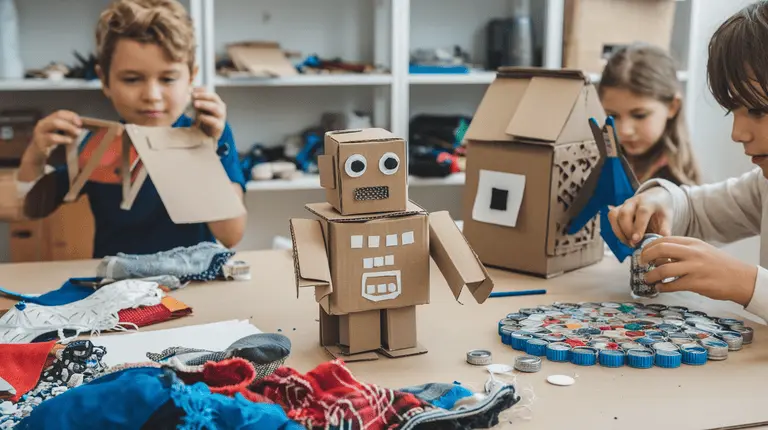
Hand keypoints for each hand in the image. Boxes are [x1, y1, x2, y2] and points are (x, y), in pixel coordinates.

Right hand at [31, 110, 81, 160]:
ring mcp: (40, 132)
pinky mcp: (40, 142)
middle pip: (58, 116)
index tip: (80, 123)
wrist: (36, 154)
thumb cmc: (49, 143)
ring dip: (69, 127)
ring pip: (55, 123)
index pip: (60, 113)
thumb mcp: (57, 133)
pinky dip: (63, 138)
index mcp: (48, 120)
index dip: (72, 116)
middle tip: (79, 129)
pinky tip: (69, 141)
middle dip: (71, 121)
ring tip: (76, 134)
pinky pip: (53, 138)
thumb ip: (67, 128)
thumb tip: (80, 126)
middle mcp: (43, 123)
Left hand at [191, 87, 225, 140]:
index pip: (210, 92)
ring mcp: (221, 117)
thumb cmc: (203, 119)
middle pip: (214, 98)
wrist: (207, 135)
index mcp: (216, 102)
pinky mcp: (220, 126)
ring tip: (195, 104)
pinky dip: (207, 118)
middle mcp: (220, 108)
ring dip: (205, 105)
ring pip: (216, 108)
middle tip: (193, 95)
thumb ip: (196, 100)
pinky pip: (215, 122)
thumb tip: (188, 90)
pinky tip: (199, 116)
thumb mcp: (199, 108)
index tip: (192, 89)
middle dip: (203, 96)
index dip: (202, 90)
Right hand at [608, 187, 673, 246]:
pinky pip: (612, 219)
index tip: (636, 240)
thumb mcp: (667, 218)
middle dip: (626, 232)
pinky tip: (625, 238)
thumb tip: (659, 243)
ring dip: (619, 232)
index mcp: (648, 201)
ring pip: (614, 216)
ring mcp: (623, 204)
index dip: (638, 227)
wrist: (654, 198)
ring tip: (629, 243)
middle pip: (624, 214)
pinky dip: (616, 231)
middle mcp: (633, 201)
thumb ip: (664, 230)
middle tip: (633, 244)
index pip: (642, 212)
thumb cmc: (660, 209)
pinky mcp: (617, 209)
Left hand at [641, 236, 756, 306]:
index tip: (642, 253)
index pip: (664, 240)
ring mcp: (695, 268)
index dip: (648, 246)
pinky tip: (660, 287)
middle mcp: (692, 253)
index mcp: (692, 243)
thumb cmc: (718, 265)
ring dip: (651, 275)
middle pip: (661, 249)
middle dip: (645, 256)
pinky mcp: (697, 283)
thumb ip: (681, 251)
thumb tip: (657, 256)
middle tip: (640, 264)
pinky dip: (662, 287)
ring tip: (647, 279)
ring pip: (664, 269)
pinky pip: (672, 285)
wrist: (740, 278)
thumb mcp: (700, 250)